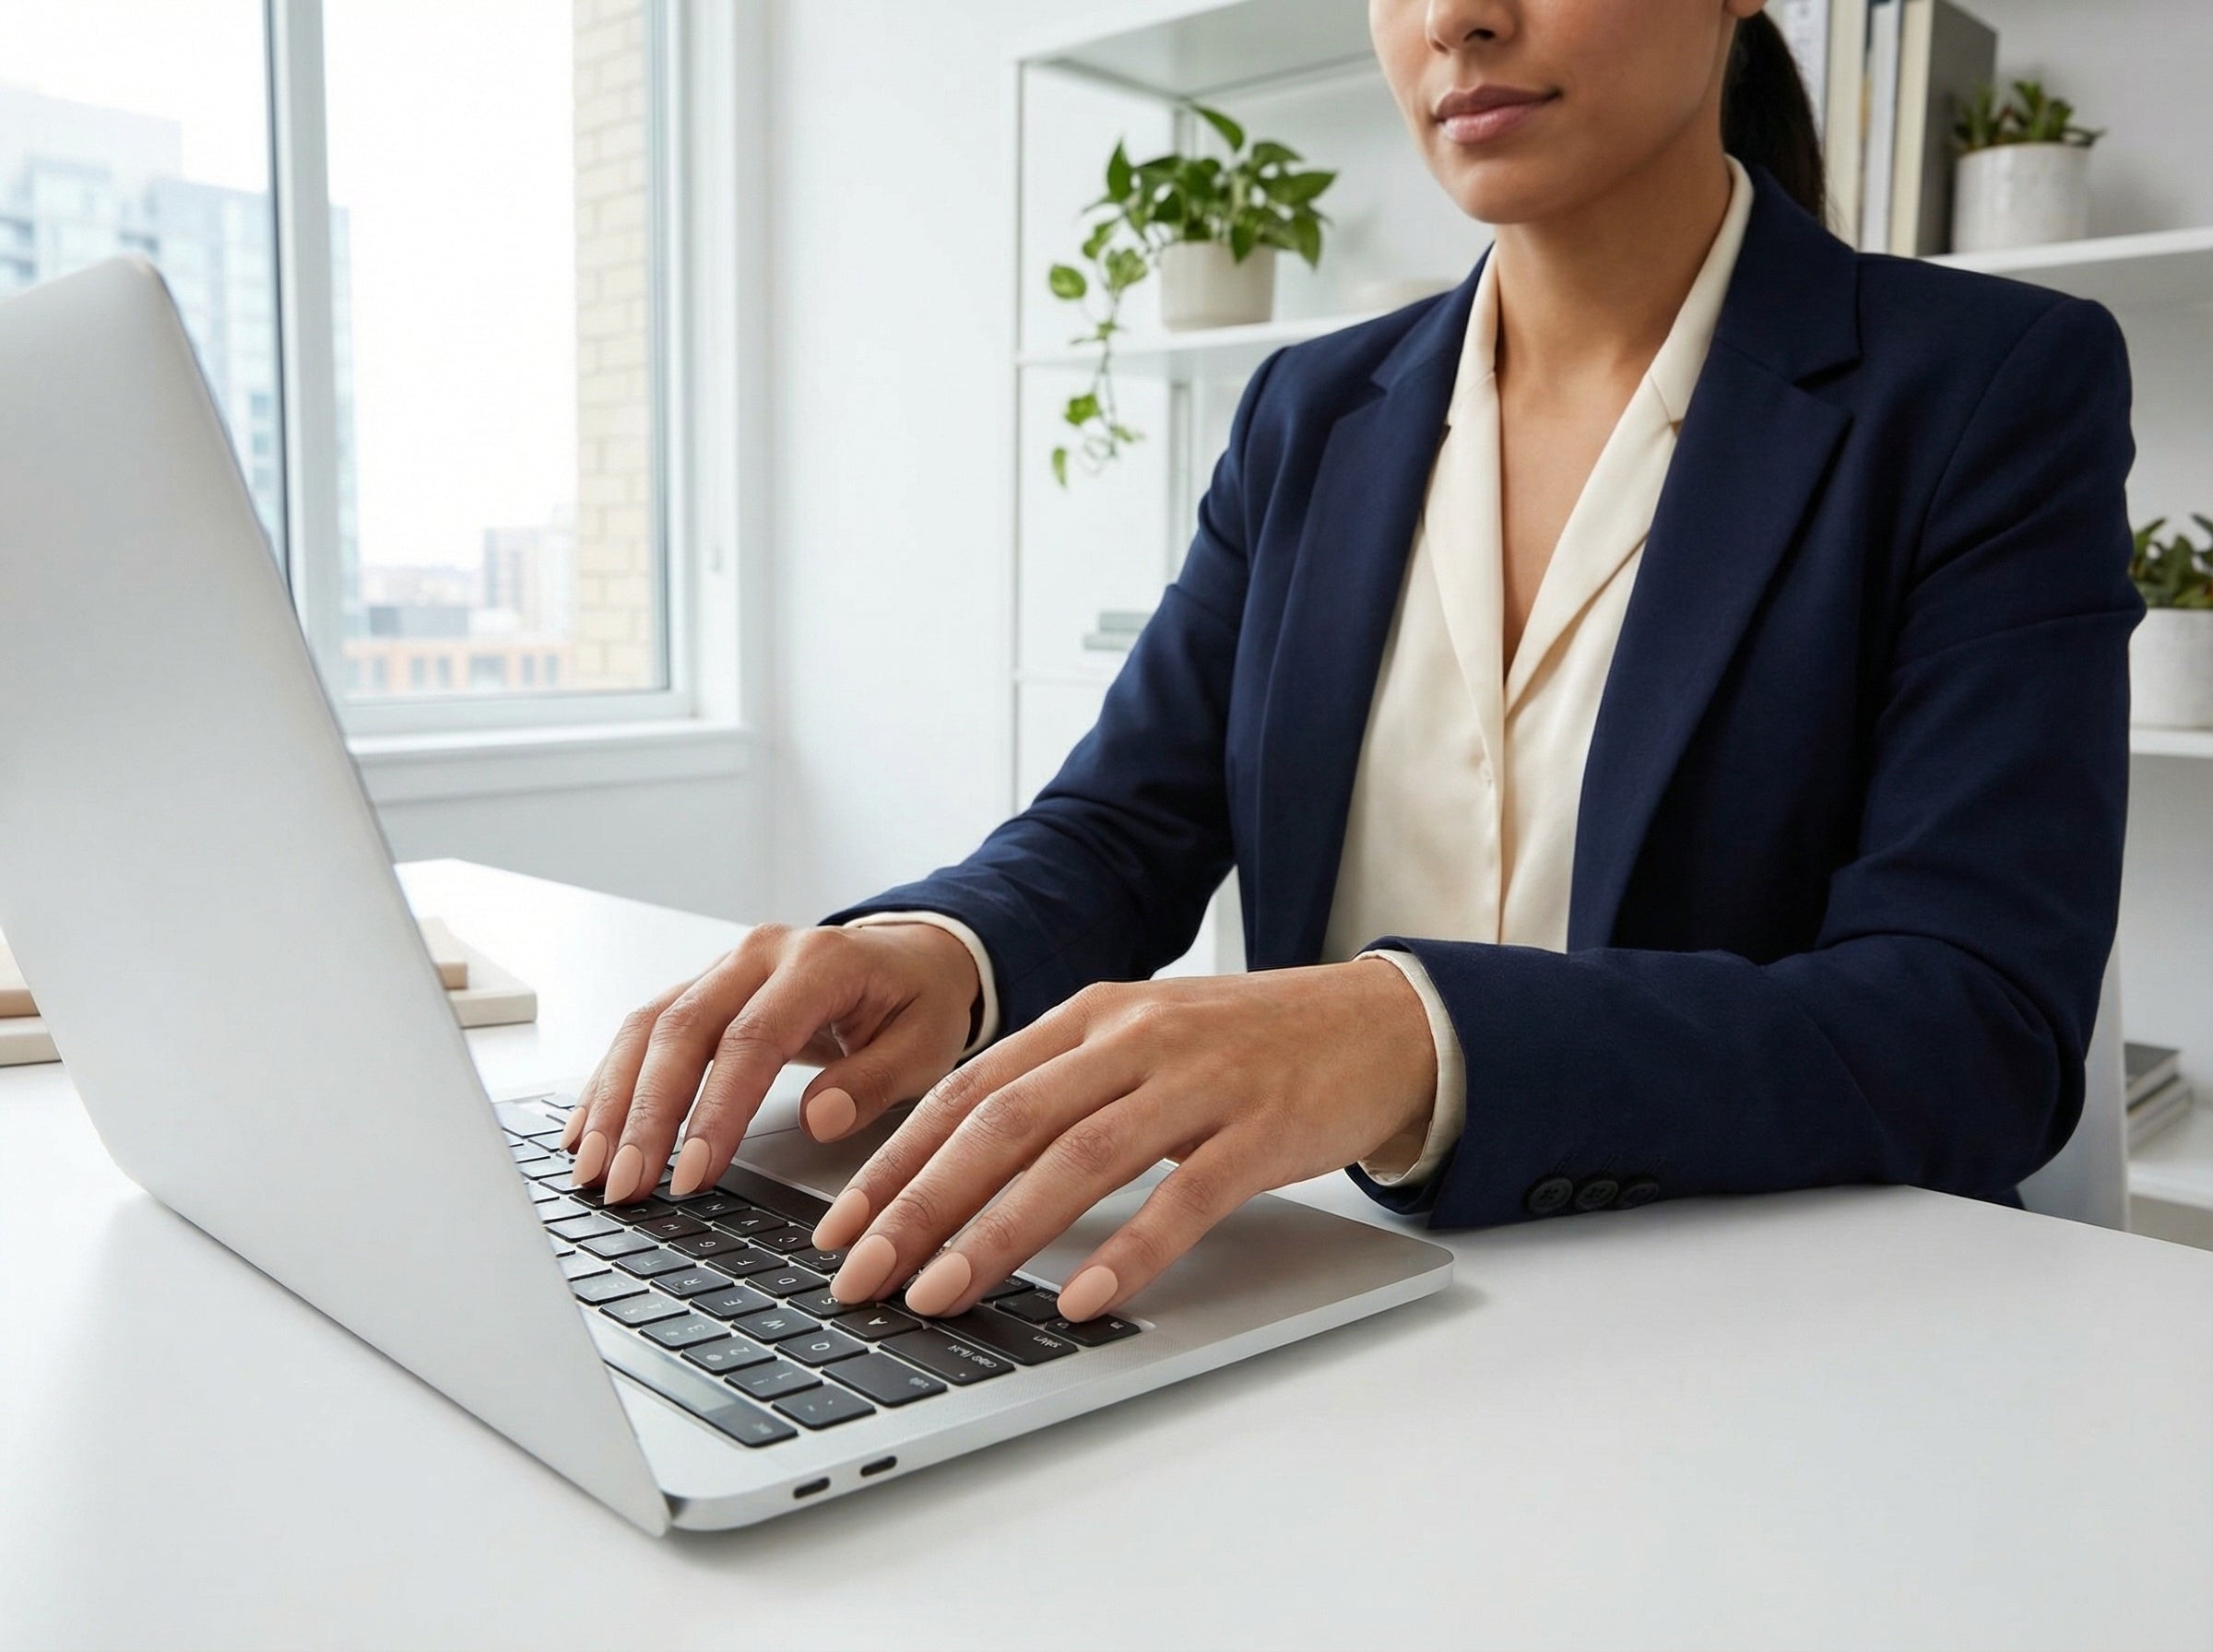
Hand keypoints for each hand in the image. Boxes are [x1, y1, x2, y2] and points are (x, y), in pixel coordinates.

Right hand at [561, 921, 980, 1203]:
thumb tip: (820, 1119)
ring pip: (649, 1027)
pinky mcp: (704, 989)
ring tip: (592, 1168)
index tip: (693, 1173)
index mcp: (819, 963)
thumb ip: (875, 1080)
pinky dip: (613, 1081)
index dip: (716, 1109)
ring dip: (614, 1101)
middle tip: (625, 1183)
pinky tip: (589, 1128)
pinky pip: (645, 1030)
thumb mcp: (927, 1043)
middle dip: (646, 1113)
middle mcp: (758, 956)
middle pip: (682, 1029)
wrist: (910, 956)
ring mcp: (725, 969)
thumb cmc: (919, 1001)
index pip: (752, 1038)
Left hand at [809, 957, 1436, 1322]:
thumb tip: (953, 1171)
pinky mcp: (1261, 1128)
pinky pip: (1184, 1196)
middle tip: (862, 1277)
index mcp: (1089, 1016)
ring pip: (1076, 1158)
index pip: (966, 1091)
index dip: (894, 1163)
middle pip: (1003, 1124)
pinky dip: (1127, 1250)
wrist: (1378, 1021)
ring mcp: (1197, 1081)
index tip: (838, 1231)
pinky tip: (1081, 1299)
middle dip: (919, 1206)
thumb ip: (1059, 1089)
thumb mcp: (1139, 1042)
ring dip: (997, 1234)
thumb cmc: (1247, 1045)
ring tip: (940, 1297)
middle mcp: (1131, 1039)